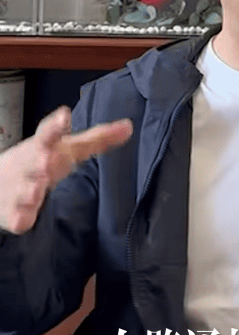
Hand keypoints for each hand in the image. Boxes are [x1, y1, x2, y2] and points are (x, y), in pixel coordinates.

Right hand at [0, 106, 132, 234]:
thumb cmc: (41, 162)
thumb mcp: (67, 148)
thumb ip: (98, 138)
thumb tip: (129, 127)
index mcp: (43, 147)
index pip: (48, 133)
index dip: (55, 124)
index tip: (64, 115)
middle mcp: (30, 166)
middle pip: (33, 160)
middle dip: (39, 160)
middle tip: (46, 160)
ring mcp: (20, 189)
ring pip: (25, 190)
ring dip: (30, 189)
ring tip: (36, 188)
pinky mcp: (14, 214)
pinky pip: (17, 218)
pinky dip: (20, 218)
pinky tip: (22, 219)